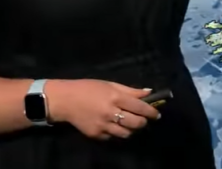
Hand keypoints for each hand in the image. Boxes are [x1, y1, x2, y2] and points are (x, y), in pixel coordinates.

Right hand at [46, 79, 160, 139]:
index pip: (140, 107)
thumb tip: (149, 92)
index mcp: (115, 97)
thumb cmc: (88, 88)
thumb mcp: (110, 85)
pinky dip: (117, 132)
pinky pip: (112, 137)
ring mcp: (103, 126)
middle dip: (144, 122)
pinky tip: (114, 125)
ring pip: (126, 134)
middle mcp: (110, 113)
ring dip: (132, 129)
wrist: (65, 100)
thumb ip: (131, 90)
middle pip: (136, 123)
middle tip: (144, 119)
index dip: (151, 112)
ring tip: (130, 123)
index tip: (157, 114)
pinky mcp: (96, 135)